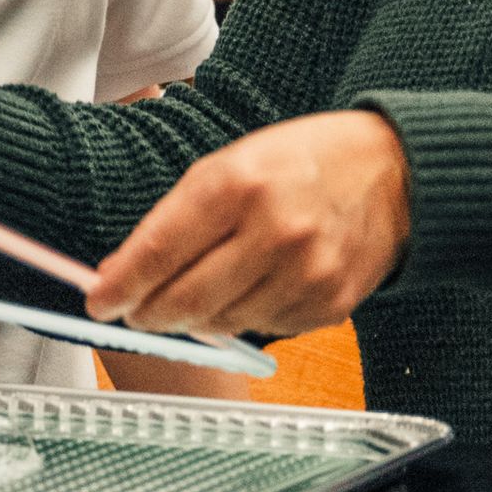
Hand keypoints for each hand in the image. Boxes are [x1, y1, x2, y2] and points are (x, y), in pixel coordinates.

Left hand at [86, 111, 410, 340]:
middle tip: (133, 311)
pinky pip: (265, 330)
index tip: (97, 301)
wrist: (394, 172)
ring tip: (198, 292)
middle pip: (186, 301)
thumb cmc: (303, 161)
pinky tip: (252, 288)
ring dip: (198, 317)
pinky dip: (245, 317)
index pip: (160, 250)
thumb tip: (125, 271)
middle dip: (149, 312)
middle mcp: (274, 230)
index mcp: (240, 183)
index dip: (120, 284)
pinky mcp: (329, 304)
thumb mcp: (234, 163)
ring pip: (222, 324)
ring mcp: (306, 272)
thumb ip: (179, 216)